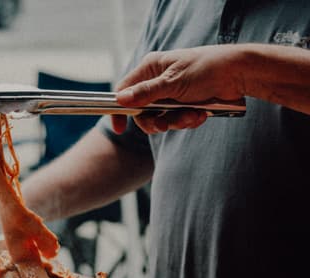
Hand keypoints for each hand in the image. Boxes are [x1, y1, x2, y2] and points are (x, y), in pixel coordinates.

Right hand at [111, 45, 245, 133]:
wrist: (239, 74)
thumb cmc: (206, 69)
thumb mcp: (172, 82)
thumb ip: (145, 93)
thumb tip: (120, 100)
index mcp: (150, 68)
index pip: (124, 90)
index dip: (120, 109)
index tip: (120, 128)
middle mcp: (157, 81)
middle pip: (141, 111)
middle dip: (155, 121)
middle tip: (163, 126)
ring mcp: (170, 94)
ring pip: (160, 118)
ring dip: (175, 121)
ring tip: (191, 115)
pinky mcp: (184, 104)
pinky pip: (176, 120)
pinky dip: (187, 120)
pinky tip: (200, 114)